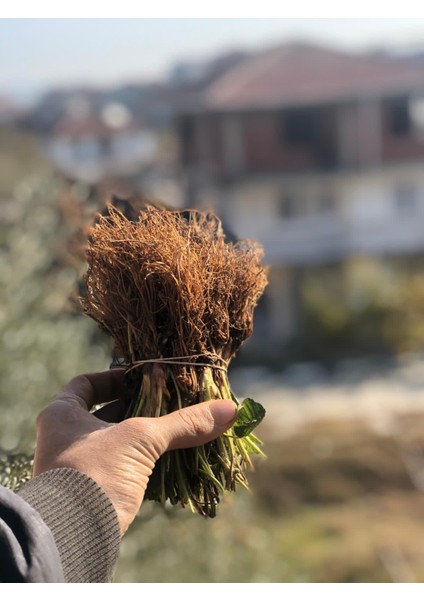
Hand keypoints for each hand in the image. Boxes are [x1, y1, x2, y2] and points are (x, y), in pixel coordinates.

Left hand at [33, 370, 236, 534]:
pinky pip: (123, 468)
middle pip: (107, 413)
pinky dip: (145, 462)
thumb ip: (183, 423)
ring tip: (178, 428)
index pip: (87, 383)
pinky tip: (170, 459)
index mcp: (62, 414)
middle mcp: (65, 438)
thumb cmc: (96, 473)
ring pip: (118, 442)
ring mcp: (77, 467)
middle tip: (170, 402)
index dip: (115, 377)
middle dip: (140, 408)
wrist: (72, 537)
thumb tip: (229, 409)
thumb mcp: (140, 439)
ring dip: (146, 437)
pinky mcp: (93, 491)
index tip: (141, 378)